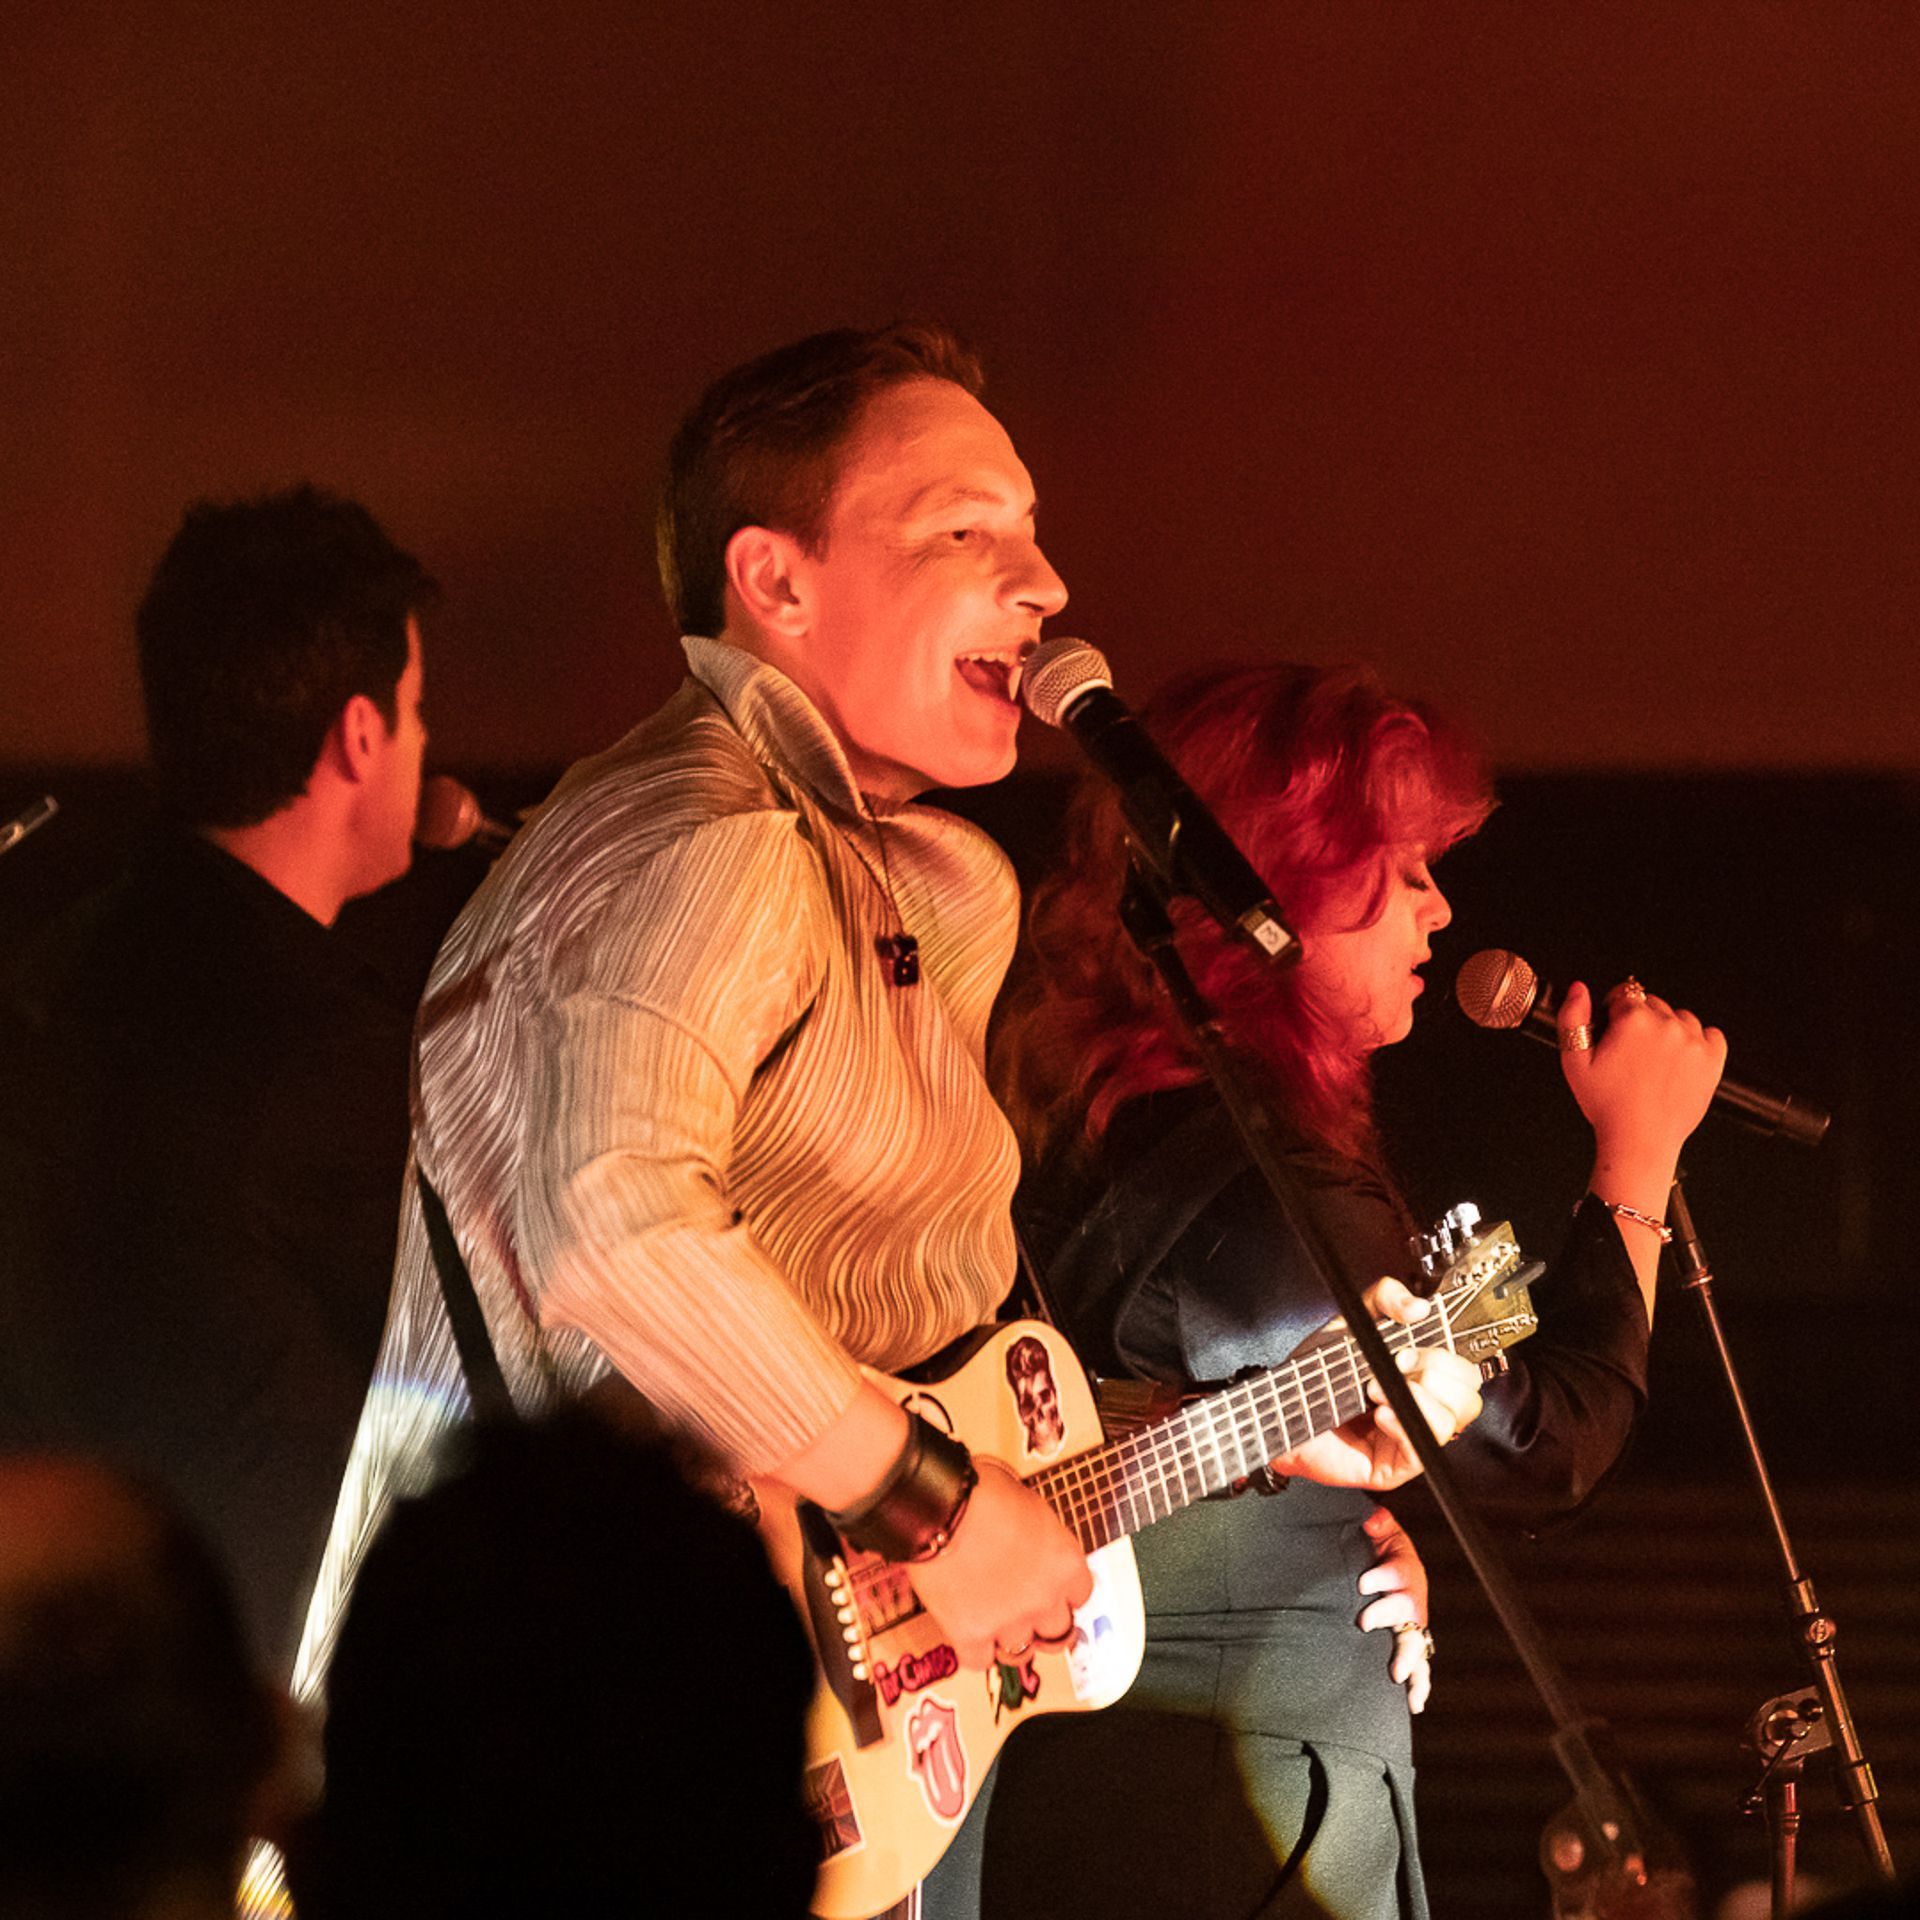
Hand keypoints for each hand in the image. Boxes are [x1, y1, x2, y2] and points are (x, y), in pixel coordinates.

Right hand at [908, 1458, 1092, 1669]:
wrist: (937, 1504)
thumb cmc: (978, 1489)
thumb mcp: (1026, 1500)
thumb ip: (1037, 1532)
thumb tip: (1028, 1534)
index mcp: (1064, 1560)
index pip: (1082, 1595)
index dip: (1063, 1593)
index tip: (1053, 1590)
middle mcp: (1044, 1596)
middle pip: (1058, 1631)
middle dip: (1042, 1622)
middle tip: (1026, 1612)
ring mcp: (1009, 1620)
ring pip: (1020, 1652)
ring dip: (1009, 1639)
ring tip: (994, 1621)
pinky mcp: (971, 1634)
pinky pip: (980, 1660)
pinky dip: (975, 1650)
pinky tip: (968, 1633)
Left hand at [1269, 1280, 1483, 1491]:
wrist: (1282, 1403)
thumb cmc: (1317, 1371)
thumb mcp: (1351, 1322)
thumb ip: (1384, 1299)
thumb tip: (1418, 1307)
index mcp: (1420, 1377)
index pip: (1465, 1372)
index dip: (1445, 1357)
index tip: (1408, 1347)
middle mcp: (1422, 1409)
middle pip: (1469, 1399)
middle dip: (1436, 1374)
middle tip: (1396, 1365)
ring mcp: (1411, 1438)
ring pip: (1452, 1424)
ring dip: (1415, 1399)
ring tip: (1375, 1389)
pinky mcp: (1395, 1467)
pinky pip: (1420, 1451)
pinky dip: (1402, 1426)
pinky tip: (1379, 1413)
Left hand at [1357, 1506, 1432, 1713]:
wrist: (1396, 1574)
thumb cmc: (1384, 1553)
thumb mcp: (1382, 1534)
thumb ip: (1378, 1525)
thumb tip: (1371, 1519)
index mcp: (1403, 1570)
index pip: (1395, 1572)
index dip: (1379, 1578)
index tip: (1361, 1582)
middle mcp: (1412, 1599)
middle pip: (1406, 1608)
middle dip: (1387, 1615)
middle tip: (1365, 1622)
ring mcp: (1415, 1626)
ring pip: (1416, 1642)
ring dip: (1407, 1658)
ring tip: (1396, 1675)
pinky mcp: (1413, 1647)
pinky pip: (1421, 1668)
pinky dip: (1420, 1685)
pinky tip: (1415, 1704)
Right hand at [1558, 978, 1725, 1170]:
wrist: (1640, 1140)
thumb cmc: (1607, 1106)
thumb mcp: (1574, 1062)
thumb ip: (1571, 1018)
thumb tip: (1579, 990)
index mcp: (1633, 1020)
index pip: (1625, 993)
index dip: (1614, 1011)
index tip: (1613, 1028)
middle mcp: (1667, 1025)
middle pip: (1653, 1003)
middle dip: (1640, 1020)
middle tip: (1629, 1052)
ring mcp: (1693, 1041)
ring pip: (1681, 1017)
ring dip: (1668, 1029)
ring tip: (1653, 1058)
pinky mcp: (1712, 1060)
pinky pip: (1711, 1034)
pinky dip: (1698, 1041)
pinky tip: (1680, 1058)